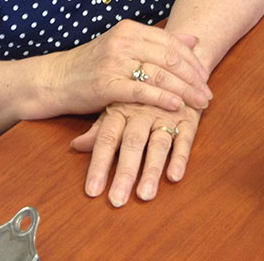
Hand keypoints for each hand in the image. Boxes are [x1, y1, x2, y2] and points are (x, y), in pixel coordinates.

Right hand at [50, 20, 211, 117]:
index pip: (171, 42)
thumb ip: (157, 43)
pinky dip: (162, 98)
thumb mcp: (125, 47)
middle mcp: (123, 41)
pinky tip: (176, 105)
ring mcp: (114, 62)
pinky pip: (141, 90)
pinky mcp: (106, 84)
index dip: (192, 60)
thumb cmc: (93, 65)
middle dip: (193, 77)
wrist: (55, 79)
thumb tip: (193, 38)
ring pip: (159, 74)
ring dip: (185, 90)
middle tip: (208, 93)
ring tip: (200, 102)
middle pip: (169, 58)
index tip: (206, 76)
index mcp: (130, 29)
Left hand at [71, 101, 203, 205]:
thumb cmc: (141, 92)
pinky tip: (174, 176)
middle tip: (117, 199)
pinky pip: (185, 139)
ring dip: (152, 169)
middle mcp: (142, 113)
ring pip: (158, 143)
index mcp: (121, 110)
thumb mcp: (117, 106)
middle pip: (132, 144)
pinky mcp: (188, 119)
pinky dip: (180, 157)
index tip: (92, 191)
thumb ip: (99, 129)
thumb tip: (75, 146)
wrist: (176, 64)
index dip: (99, 165)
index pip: (106, 139)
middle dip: (125, 173)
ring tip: (145, 195)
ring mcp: (166, 115)